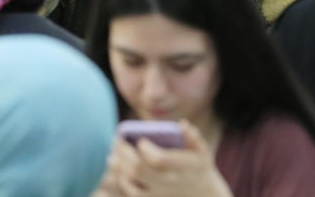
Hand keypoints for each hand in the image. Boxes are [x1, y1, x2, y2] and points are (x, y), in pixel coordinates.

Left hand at [103, 121, 231, 196]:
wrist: (200, 193)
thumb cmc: (198, 165)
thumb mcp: (202, 150)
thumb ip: (192, 136)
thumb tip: (182, 124)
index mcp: (181, 166)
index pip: (159, 159)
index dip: (146, 149)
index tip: (140, 140)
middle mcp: (169, 181)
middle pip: (139, 169)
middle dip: (124, 154)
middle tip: (116, 142)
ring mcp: (159, 192)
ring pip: (132, 182)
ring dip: (119, 169)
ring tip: (112, 156)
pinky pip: (131, 193)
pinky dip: (121, 181)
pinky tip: (117, 170)